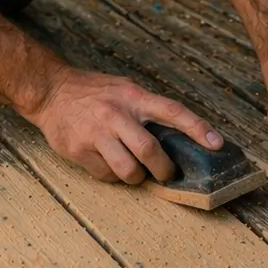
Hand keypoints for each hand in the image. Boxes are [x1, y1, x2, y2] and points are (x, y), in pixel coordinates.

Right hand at [24, 66, 223, 184]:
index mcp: (133, 97)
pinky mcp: (80, 150)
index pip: (172, 111)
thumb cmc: (94, 92)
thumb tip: (178, 136)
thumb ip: (147, 109)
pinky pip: (106, 176)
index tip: (216, 143)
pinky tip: (107, 161)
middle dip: (164, 169)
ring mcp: (97, 133)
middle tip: (166, 172)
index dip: (197, 128)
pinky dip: (112, 175)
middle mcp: (116, 114)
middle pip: (151, 151)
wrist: (51, 91)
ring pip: (129, 171)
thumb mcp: (124, 90)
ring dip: (137, 177)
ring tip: (135, 170)